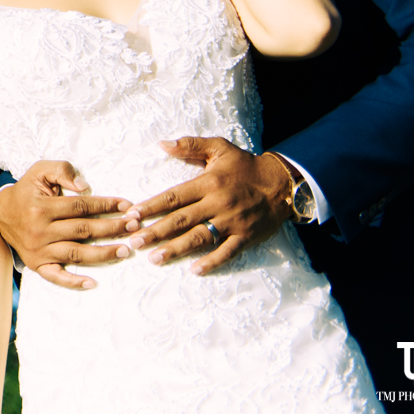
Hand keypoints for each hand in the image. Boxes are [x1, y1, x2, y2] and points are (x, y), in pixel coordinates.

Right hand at [0, 160, 139, 289]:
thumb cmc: (26, 191)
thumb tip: (85, 187)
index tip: (127, 205)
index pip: (81, 206)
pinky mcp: (37, 265)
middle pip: (84, 230)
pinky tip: (93, 284)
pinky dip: (74, 282)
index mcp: (42, 207)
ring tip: (126, 251)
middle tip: (134, 227)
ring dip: (104, 254)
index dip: (106, 205)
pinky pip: (57, 277)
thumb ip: (62, 171)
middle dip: (113, 228)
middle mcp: (40, 231)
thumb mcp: (39, 171)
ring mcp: (39, 250)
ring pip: (77, 254)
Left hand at [126, 137, 294, 273]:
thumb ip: (190, 145)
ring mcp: (232, 222)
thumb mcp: (219, 148)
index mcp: (208, 183)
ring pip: (200, 238)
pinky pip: (227, 252)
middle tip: (133, 242)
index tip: (131, 215)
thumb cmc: (246, 165)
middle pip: (181, 220)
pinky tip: (194, 270)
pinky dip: (211, 262)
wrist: (283, 183)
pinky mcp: (246, 237)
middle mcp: (218, 204)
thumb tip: (162, 144)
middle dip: (155, 232)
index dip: (151, 206)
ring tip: (154, 258)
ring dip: (175, 249)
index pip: (173, 197)